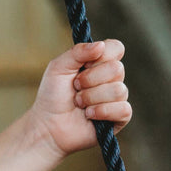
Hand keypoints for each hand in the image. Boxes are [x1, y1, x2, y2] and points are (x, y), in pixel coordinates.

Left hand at [30, 40, 131, 156]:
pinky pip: (123, 109)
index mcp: (99, 62)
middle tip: (75, 87)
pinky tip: (89, 115)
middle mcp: (111, 78)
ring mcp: (117, 98)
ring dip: (91, 97)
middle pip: (117, 69)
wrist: (47, 125)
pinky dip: (101, 111)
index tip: (83, 65)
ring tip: (78, 103)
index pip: (116, 47)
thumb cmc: (52, 95)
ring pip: (118, 90)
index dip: (101, 55)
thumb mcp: (58, 67)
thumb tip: (101, 45)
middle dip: (89, 80)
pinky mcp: (119, 117)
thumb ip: (77, 52)